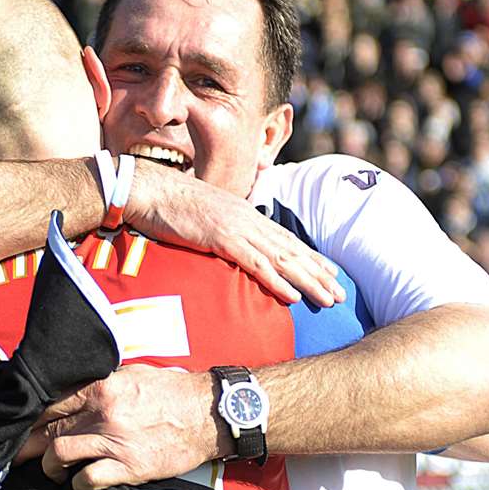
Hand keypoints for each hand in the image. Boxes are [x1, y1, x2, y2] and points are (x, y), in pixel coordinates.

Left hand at [18, 366, 224, 489]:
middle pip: (49, 429)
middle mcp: (103, 413)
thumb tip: (72, 392)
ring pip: (59, 454)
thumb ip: (99, 384)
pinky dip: (77, 485)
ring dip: (51, 467)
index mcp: (102, 387)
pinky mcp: (129, 467)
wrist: (209, 414)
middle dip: (28, 444)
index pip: (51, 402)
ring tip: (54, 471)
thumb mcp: (132, 375)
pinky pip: (87, 480)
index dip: (29, 416)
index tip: (19, 425)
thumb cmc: (172, 392)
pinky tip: (79, 484)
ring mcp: (115, 441)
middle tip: (17, 454)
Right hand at [127, 162, 344, 307]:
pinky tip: (293, 296)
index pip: (285, 238)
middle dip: (319, 273)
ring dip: (308, 281)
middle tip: (341, 294)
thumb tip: (226, 244)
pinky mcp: (221, 239)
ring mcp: (236, 228)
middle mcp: (247, 220)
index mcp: (244, 214)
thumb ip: (219, 229)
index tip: (330, 272)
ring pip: (282, 258)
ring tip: (329, 299)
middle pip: (292, 250)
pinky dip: (276, 280)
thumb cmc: (168, 205)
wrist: (147, 190)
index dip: (310, 256)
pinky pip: (254, 264)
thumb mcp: (202, 216)